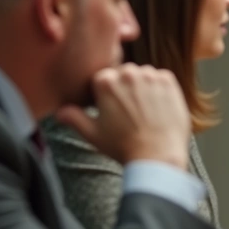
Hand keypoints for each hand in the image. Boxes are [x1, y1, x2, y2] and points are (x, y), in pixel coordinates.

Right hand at [56, 64, 190, 168]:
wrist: (157, 155)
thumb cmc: (123, 146)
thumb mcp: (92, 134)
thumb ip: (74, 118)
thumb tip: (59, 111)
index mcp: (105, 82)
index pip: (102, 79)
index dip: (105, 95)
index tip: (110, 109)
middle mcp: (127, 73)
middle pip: (122, 74)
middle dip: (124, 88)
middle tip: (128, 111)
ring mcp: (150, 75)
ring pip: (142, 74)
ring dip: (142, 86)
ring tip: (143, 110)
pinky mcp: (169, 81)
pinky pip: (161, 77)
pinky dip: (159, 87)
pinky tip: (157, 106)